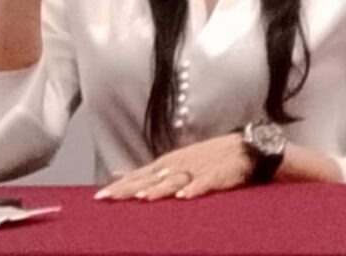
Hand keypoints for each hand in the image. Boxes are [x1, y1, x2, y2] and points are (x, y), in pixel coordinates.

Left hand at [96, 134, 251, 200]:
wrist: (245, 147)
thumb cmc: (209, 156)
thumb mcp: (177, 160)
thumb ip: (150, 171)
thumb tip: (120, 173)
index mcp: (169, 163)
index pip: (140, 175)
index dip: (121, 185)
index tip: (100, 196)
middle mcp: (180, 165)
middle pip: (151, 179)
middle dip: (130, 189)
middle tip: (110, 198)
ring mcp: (198, 169)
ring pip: (175, 180)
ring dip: (159, 189)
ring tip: (143, 198)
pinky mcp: (218, 175)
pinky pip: (205, 183)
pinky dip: (194, 189)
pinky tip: (184, 197)